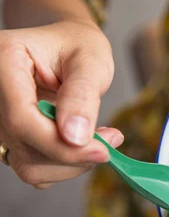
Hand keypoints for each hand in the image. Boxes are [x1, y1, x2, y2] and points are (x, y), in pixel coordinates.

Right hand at [0, 19, 122, 188]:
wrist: (69, 48)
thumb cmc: (80, 47)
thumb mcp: (91, 61)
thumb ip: (82, 95)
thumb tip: (75, 137)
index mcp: (3, 61)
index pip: (21, 118)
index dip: (61, 143)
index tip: (103, 151)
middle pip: (25, 145)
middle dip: (74, 153)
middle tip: (110, 140)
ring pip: (28, 164)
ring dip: (71, 163)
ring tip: (99, 138)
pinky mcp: (11, 139)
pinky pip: (35, 169)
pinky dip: (65, 165)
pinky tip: (82, 143)